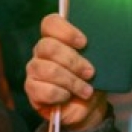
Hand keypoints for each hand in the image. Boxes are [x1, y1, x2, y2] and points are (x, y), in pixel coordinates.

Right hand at [24, 13, 108, 131]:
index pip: (50, 23)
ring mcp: (35, 70)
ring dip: (70, 81)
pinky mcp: (32, 89)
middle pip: (48, 46)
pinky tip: (68, 97)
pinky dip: (59, 94)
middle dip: (73, 61)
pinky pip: (41, 89)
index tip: (84, 43)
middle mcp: (42, 52)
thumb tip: (99, 47)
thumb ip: (96, 51)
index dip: (65, 31)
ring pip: (47, 69)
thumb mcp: (99, 64)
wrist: (87, 108)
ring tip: (85, 90)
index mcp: (56, 39)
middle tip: (90, 72)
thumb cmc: (91, 81)